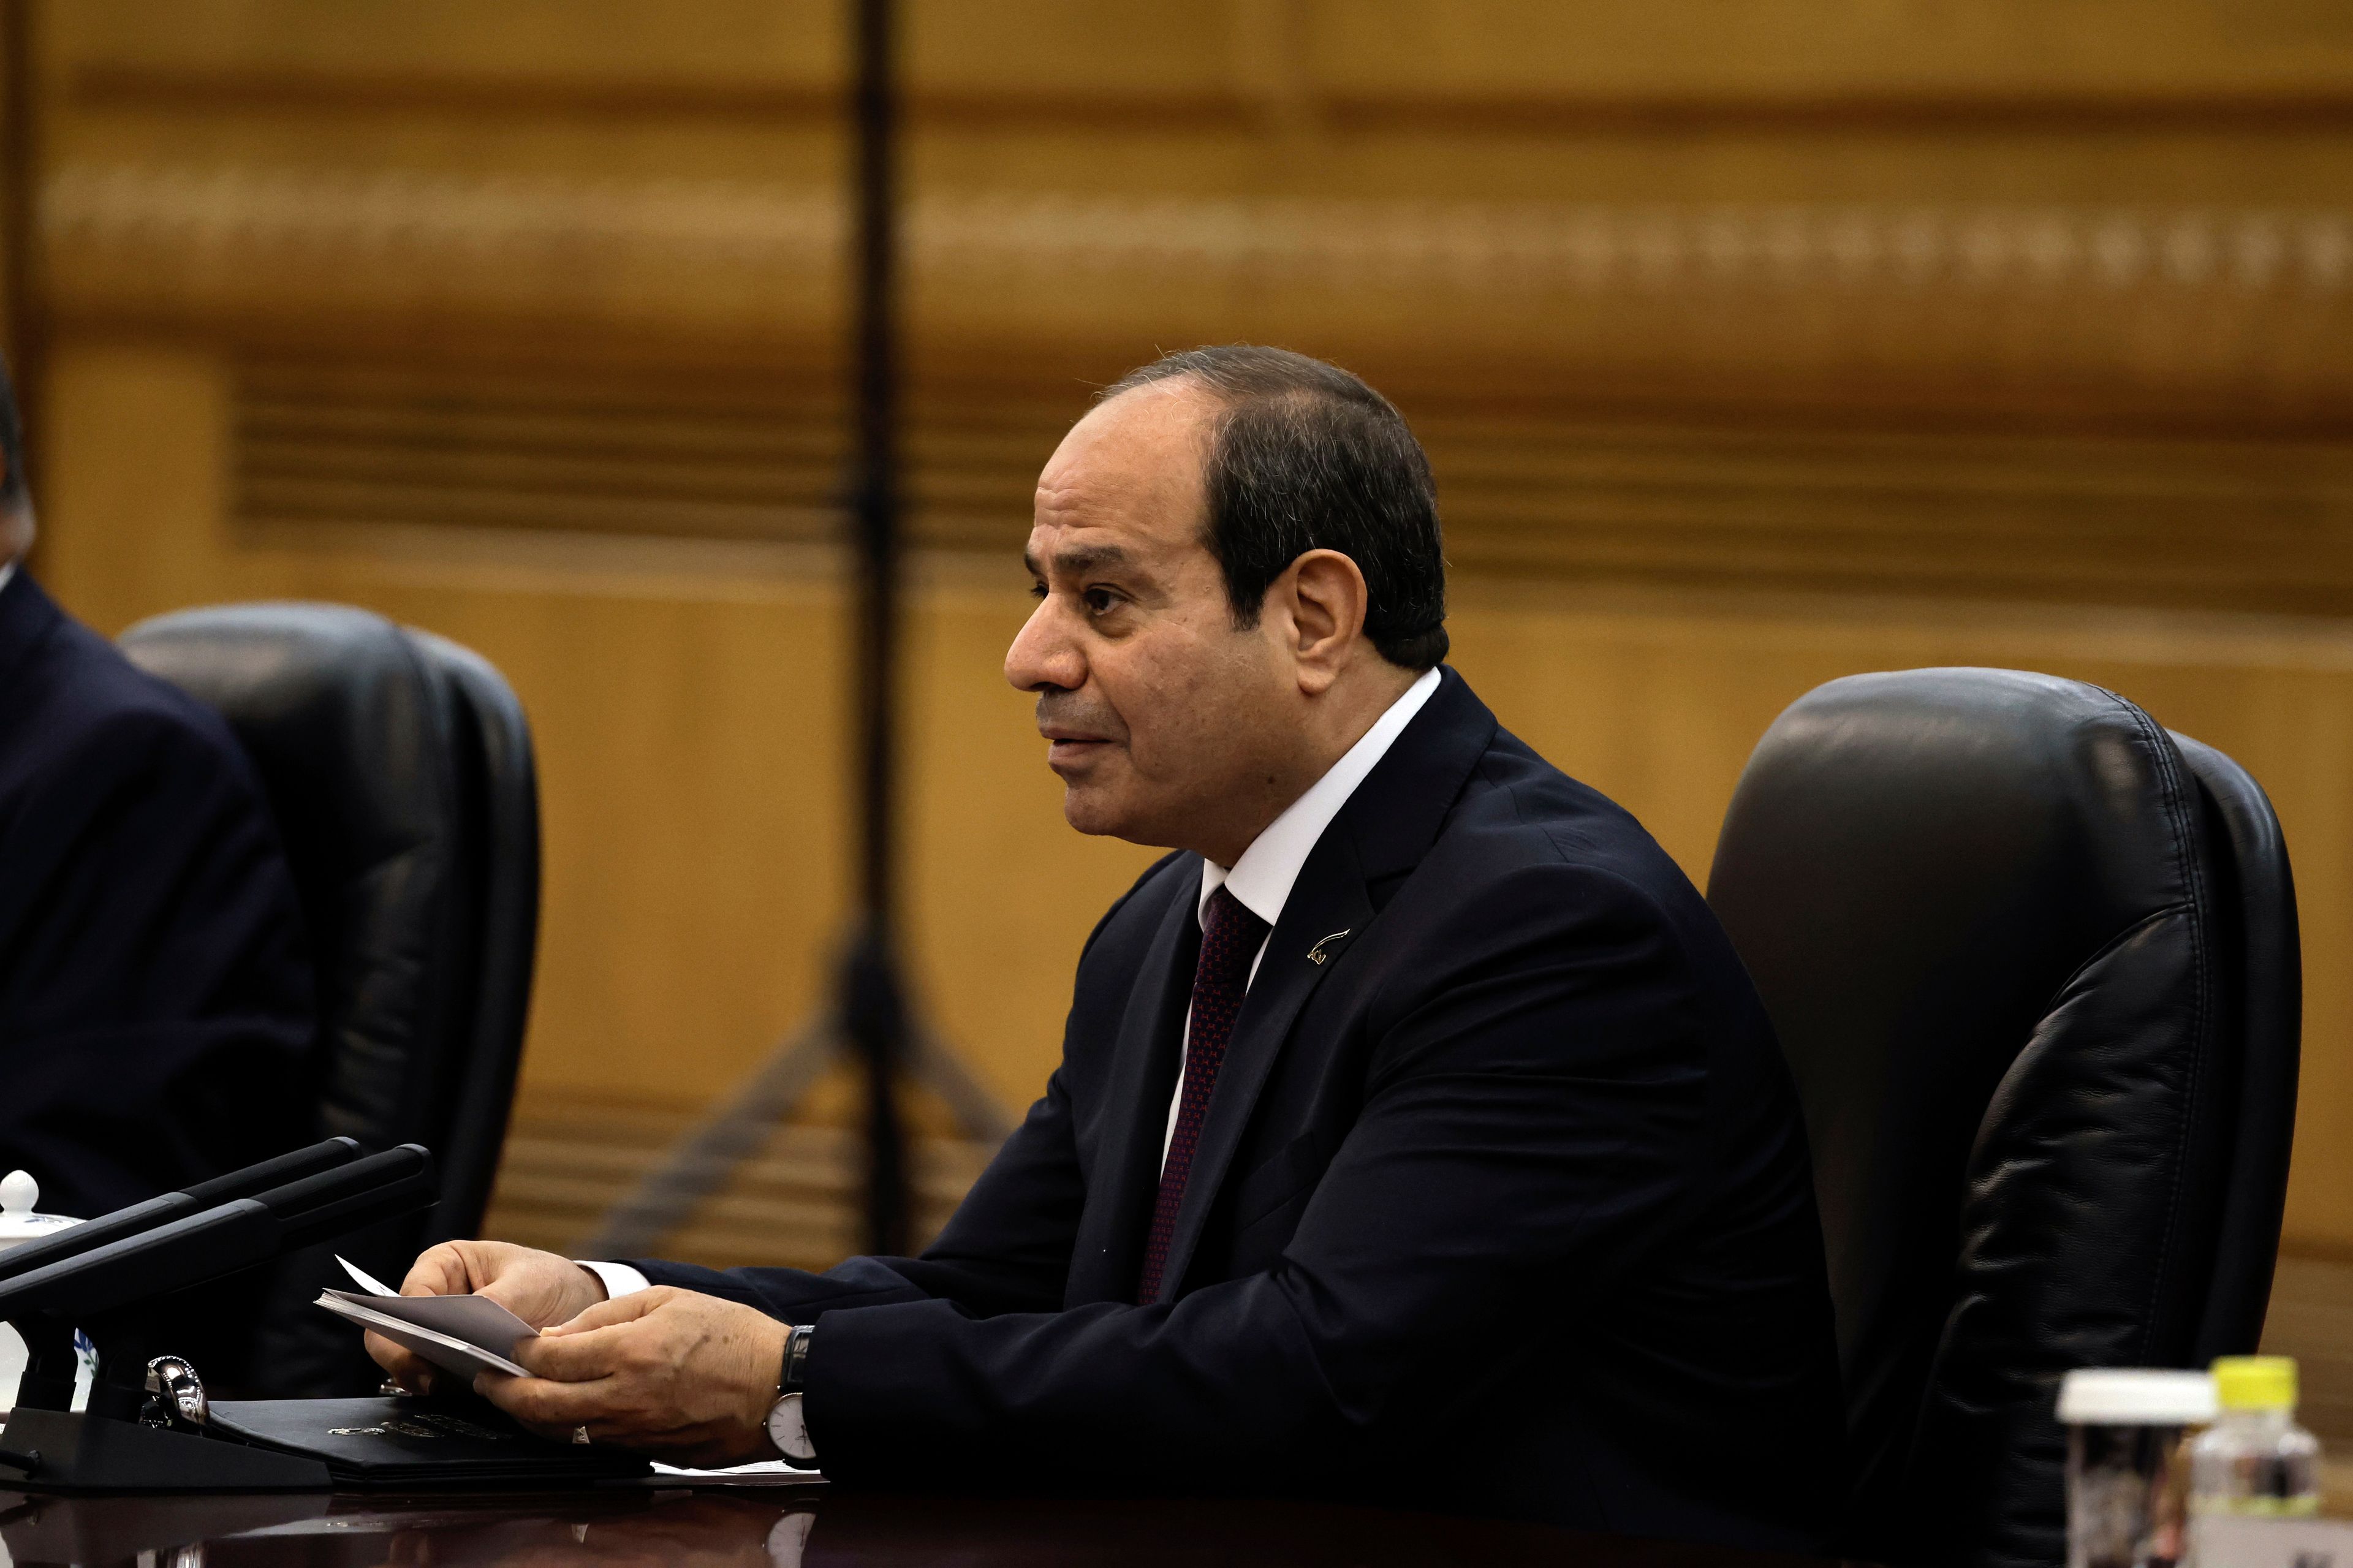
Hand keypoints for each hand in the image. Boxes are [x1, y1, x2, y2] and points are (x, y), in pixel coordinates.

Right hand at [363, 1239, 609, 1396]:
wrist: (577, 1306)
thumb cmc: (548, 1280)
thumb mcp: (530, 1281)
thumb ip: (498, 1300)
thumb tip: (468, 1323)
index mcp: (442, 1266)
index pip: (407, 1296)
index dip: (406, 1322)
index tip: (422, 1343)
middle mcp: (431, 1302)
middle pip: (393, 1335)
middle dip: (405, 1357)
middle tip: (429, 1377)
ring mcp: (438, 1338)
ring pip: (410, 1364)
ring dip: (429, 1376)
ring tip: (454, 1384)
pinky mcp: (453, 1367)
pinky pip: (438, 1383)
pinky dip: (450, 1390)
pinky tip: (473, 1389)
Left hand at [473, 1286, 791, 1467]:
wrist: (778, 1385)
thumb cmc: (731, 1334)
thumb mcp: (668, 1299)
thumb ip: (606, 1315)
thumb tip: (555, 1336)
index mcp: (630, 1351)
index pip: (548, 1358)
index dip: (517, 1352)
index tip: (503, 1345)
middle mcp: (625, 1396)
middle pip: (539, 1404)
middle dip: (502, 1392)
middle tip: (485, 1379)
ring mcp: (633, 1430)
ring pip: (559, 1431)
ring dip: (529, 1415)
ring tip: (515, 1396)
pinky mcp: (646, 1451)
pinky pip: (592, 1443)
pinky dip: (568, 1428)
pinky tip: (562, 1411)